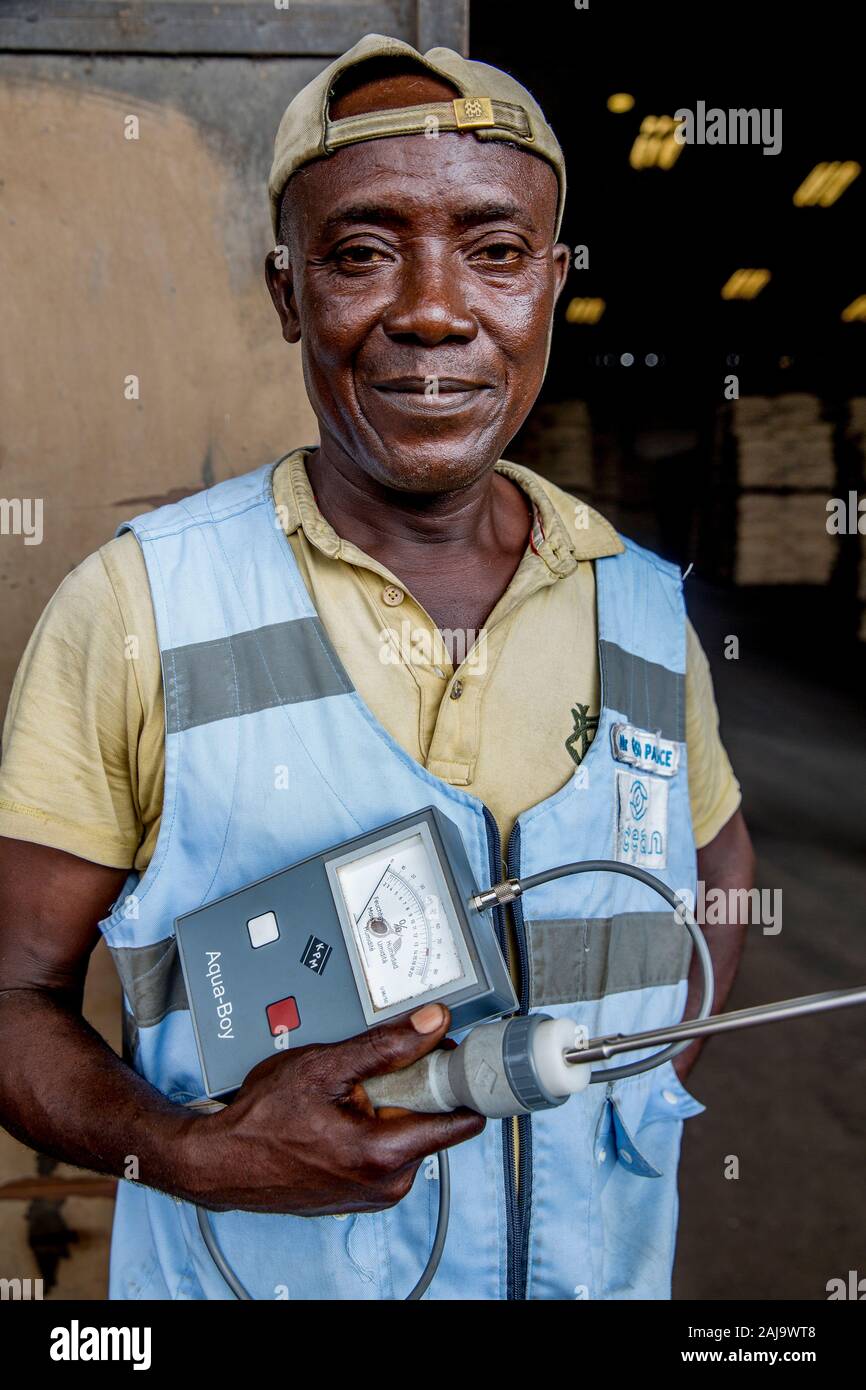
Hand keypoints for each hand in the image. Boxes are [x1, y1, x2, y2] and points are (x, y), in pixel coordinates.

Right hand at [183, 1002, 483, 1214]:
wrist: (221, 1161)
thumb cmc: (261, 1119)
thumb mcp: (323, 1066)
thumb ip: (385, 1045)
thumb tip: (432, 1023)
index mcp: (385, 1154)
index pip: (462, 1120)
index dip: (459, 1079)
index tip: (453, 1055)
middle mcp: (388, 1183)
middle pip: (433, 1120)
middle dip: (412, 1087)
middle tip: (372, 1072)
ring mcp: (376, 1192)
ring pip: (409, 1131)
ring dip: (390, 1106)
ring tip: (346, 1093)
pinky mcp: (364, 1193)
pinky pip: (388, 1148)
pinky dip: (374, 1125)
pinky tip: (341, 1112)